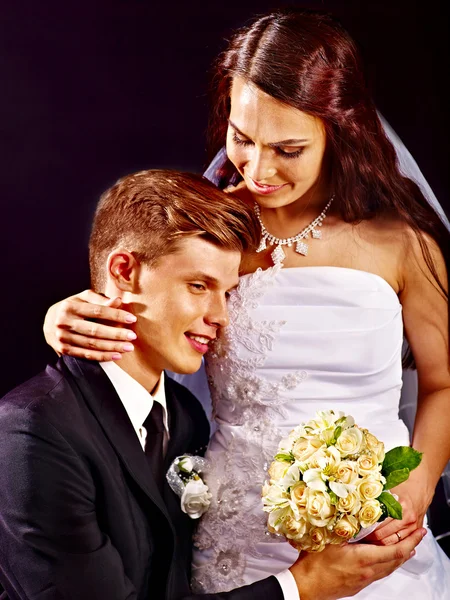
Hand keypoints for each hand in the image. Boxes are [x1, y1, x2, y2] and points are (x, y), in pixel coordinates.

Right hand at [43, 290, 136, 361]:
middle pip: (95, 330)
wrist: (48, 321)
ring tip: (128, 347)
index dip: (115, 315)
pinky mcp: (64, 350)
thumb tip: (118, 301)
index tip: (131, 319)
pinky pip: (86, 355)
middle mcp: (64, 322)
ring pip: (92, 345)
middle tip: (133, 336)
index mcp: (70, 307)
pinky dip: (102, 356)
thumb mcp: (82, 298)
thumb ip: (100, 299)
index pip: (97, 311)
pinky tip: (116, 355)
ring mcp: (63, 338)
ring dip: (112, 347)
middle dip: (116, 334)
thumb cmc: (72, 307)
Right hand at [289, 527, 426, 599]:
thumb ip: (344, 525)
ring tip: (408, 547)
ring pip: (388, 569)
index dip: (411, 541)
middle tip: (418, 535)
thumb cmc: (314, 564)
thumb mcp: (329, 538)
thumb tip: (354, 510)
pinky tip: (385, 559)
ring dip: (400, 557)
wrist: (306, 586)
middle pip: (396, 560)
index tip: (419, 532)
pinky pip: (379, 574)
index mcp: (363, 558)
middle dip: (410, 547)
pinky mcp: (357, 584)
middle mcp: (367, 571)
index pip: (395, 550)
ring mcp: (363, 579)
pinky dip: (388, 564)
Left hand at [365, 476, 430, 545]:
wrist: (420, 489)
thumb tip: (359, 504)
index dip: (367, 529)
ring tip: (368, 542)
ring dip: (379, 544)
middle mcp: (407, 519)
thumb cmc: (403, 487)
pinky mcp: (415, 532)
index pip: (379, 524)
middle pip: (385, 536)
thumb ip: (376, 499)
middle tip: (360, 538)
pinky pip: (401, 542)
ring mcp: (413, 527)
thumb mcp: (388, 489)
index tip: (358, 531)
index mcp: (400, 508)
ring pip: (392, 543)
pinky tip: (381, 544)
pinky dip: (390, 545)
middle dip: (371, 539)